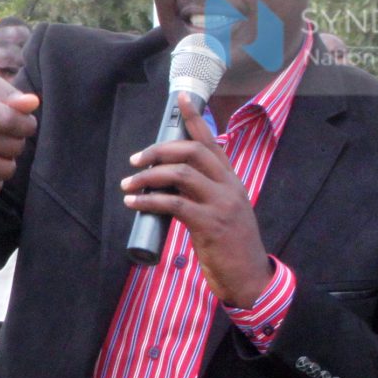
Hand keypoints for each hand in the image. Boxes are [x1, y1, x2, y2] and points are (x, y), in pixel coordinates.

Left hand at [122, 96, 274, 308]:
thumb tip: (169, 185)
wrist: (249, 278)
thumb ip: (203, 194)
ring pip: (181, 174)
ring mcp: (221, 204)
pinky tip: (134, 203)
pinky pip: (175, 204)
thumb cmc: (231, 246)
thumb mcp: (223, 212)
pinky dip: (150, 200)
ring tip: (128, 184)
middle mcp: (229, 187)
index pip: (213, 141)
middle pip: (193, 151)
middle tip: (135, 160)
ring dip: (149, 176)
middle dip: (160, 149)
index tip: (181, 99)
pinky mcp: (210, 225)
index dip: (196, 118)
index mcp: (231, 181)